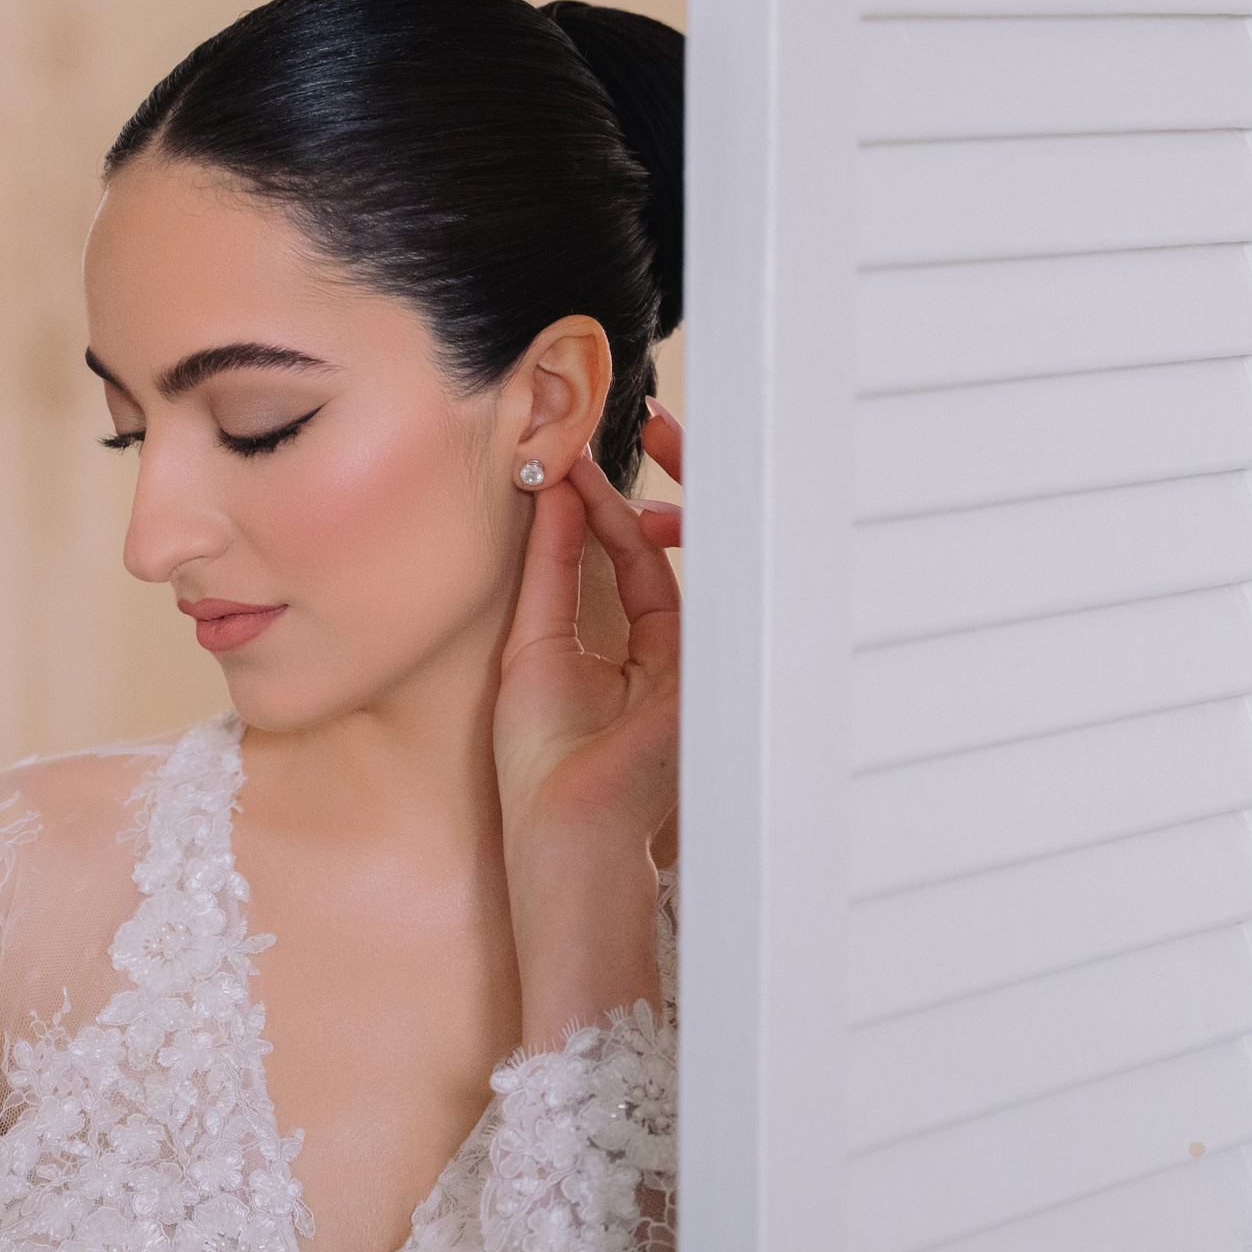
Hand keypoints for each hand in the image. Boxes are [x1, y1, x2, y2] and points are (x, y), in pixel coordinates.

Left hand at [493, 404, 683, 1045]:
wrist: (574, 832)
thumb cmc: (546, 769)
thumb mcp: (538, 647)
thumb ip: (552, 569)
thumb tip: (550, 492)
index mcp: (633, 652)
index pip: (631, 557)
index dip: (609, 502)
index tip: (578, 454)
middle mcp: (674, 647)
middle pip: (675, 543)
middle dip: (660, 477)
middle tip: (636, 419)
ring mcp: (700, 653)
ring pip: (691, 549)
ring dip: (658, 488)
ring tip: (625, 443)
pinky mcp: (713, 662)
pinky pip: (690, 578)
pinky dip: (654, 532)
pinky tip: (617, 495)